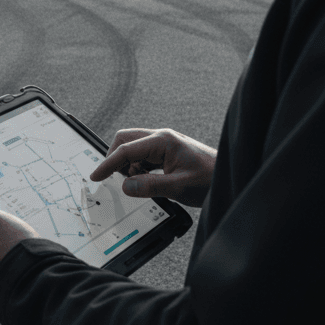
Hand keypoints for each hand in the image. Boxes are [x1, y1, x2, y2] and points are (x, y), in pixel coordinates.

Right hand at [88, 128, 215, 203]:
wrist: (228, 176)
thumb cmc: (210, 179)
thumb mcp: (178, 187)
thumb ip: (149, 187)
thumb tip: (125, 186)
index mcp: (163, 141)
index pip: (126, 149)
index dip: (107, 164)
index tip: (96, 176)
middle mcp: (161, 137)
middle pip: (125, 140)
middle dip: (115, 159)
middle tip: (113, 179)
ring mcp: (164, 143)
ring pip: (134, 148)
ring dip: (128, 165)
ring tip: (136, 183)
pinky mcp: (167, 152)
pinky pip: (143, 156)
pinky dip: (138, 168)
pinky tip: (145, 181)